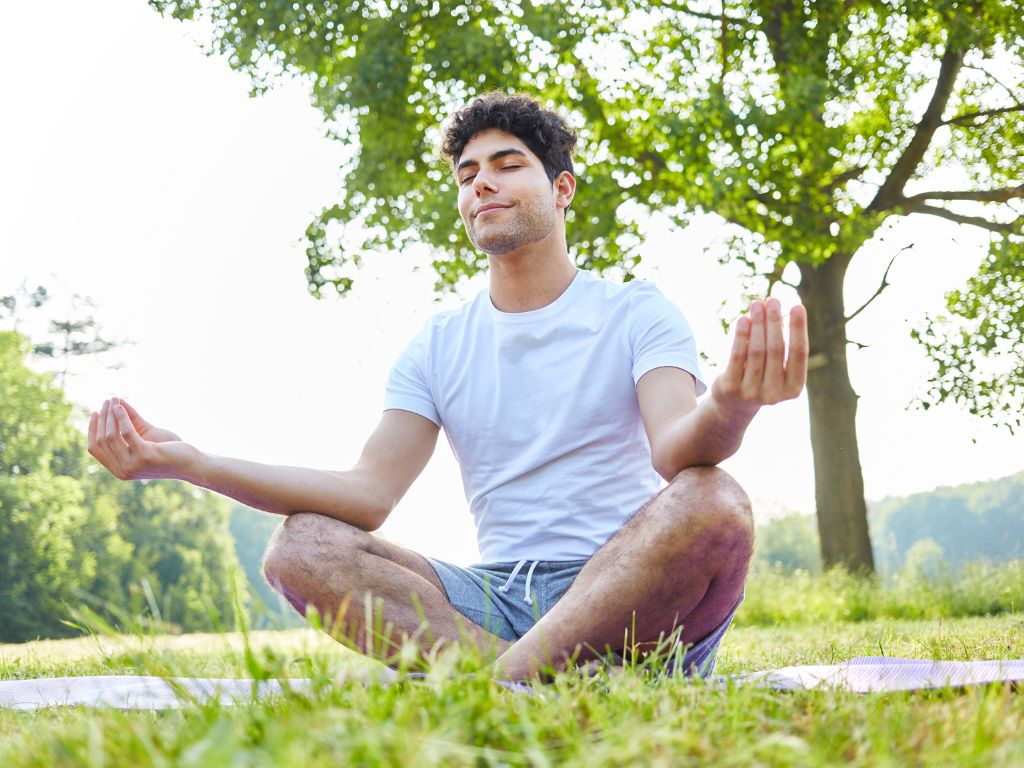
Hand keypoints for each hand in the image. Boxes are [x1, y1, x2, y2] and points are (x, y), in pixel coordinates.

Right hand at [88, 397, 200, 480]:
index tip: (95, 412)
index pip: (95, 449)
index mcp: (118, 470)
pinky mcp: (144, 456)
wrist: (190, 462)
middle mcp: (122, 471)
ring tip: (113, 401)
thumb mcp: (144, 435)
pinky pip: (126, 433)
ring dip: (110, 415)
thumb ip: (129, 423)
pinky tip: (121, 406)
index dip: (92, 429)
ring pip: (111, 436)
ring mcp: (132, 466)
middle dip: (103, 418)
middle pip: (102, 440)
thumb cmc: (168, 449)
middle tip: (106, 402)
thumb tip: (114, 403)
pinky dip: (122, 417)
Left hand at [711, 297, 808, 416]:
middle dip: (775, 321)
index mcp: (793, 388)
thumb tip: (777, 310)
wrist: (734, 405)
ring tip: (757, 304)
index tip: (798, 306)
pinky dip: (741, 335)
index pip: (799, 354)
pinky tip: (743, 319)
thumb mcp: (777, 367)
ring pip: (756, 350)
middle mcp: (774, 394)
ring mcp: (751, 392)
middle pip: (776, 349)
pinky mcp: (730, 387)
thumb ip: (780, 345)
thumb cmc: (763, 378)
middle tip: (773, 300)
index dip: (799, 329)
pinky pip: (737, 356)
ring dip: (757, 324)